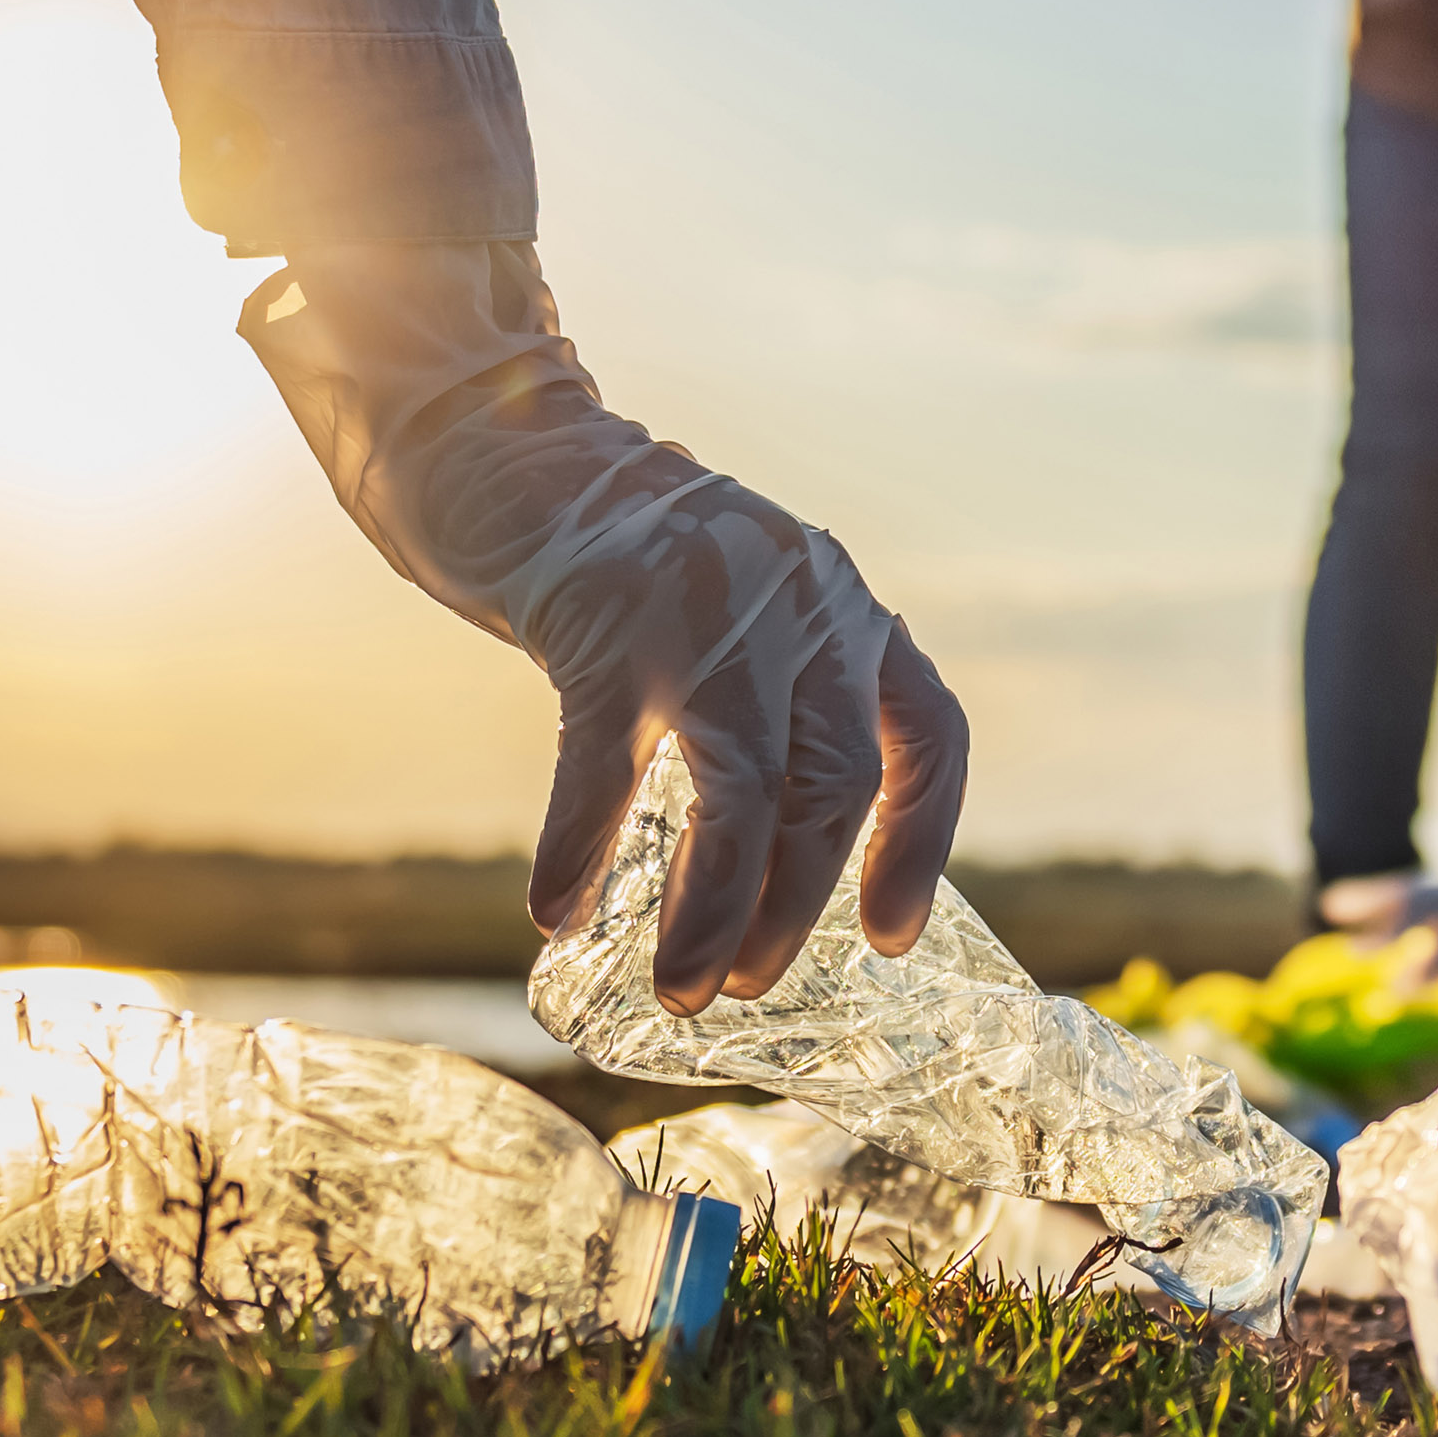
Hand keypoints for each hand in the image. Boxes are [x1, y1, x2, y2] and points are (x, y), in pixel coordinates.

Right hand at [240, 241, 968, 1013]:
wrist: (511, 445)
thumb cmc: (629, 561)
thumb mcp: (744, 610)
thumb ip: (782, 702)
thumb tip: (787, 867)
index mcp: (843, 607)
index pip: (926, 736)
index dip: (918, 844)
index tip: (891, 937)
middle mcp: (799, 604)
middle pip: (833, 787)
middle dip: (796, 906)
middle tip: (747, 987)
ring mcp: (705, 613)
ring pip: (743, 794)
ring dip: (713, 909)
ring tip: (681, 991)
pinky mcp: (605, 623)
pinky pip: (605, 765)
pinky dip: (581, 848)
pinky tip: (555, 913)